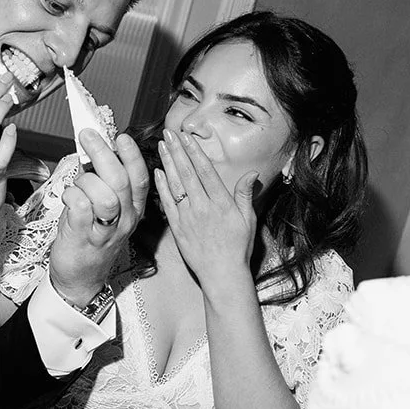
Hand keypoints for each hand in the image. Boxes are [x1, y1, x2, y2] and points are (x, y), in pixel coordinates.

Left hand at [48, 130, 148, 304]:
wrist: (80, 278)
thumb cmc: (90, 237)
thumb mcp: (104, 209)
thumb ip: (102, 182)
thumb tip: (93, 150)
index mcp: (132, 209)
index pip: (139, 178)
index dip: (131, 155)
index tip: (120, 137)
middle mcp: (124, 220)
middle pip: (121, 182)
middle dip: (103, 153)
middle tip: (87, 136)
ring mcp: (106, 231)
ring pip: (105, 197)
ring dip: (87, 181)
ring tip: (76, 182)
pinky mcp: (84, 238)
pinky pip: (82, 210)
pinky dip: (73, 195)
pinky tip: (68, 196)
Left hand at [155, 128, 257, 291]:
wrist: (222, 275)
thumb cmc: (238, 248)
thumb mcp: (248, 220)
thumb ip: (245, 195)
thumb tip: (252, 173)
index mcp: (221, 203)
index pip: (205, 171)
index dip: (195, 152)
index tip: (187, 136)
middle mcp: (203, 207)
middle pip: (187, 173)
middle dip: (177, 151)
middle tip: (168, 133)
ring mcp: (188, 217)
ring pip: (175, 185)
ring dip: (167, 163)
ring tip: (161, 146)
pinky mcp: (177, 227)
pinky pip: (167, 203)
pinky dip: (161, 187)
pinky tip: (157, 172)